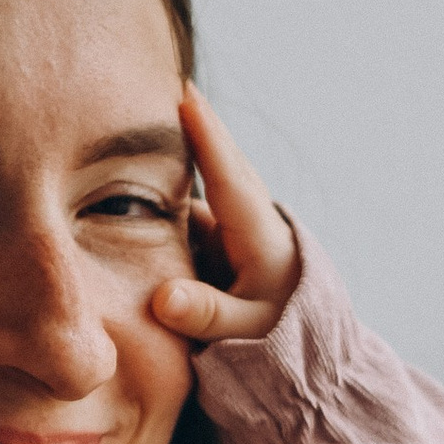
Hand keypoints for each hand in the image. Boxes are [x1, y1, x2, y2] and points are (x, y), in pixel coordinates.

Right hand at [151, 86, 302, 345]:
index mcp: (262, 237)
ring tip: (132, 124)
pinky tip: (131, 186)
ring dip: (171, 168)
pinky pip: (192, 216)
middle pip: (216, 167)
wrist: (313, 363)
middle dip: (192, 128)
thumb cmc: (285, 347)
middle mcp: (251, 225)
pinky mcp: (224, 250)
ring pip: (199, 193)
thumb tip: (163, 298)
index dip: (206, 135)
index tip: (184, 94)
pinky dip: (167, 203)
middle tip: (165, 80)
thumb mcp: (248, 335)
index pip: (228, 175)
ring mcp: (237, 234)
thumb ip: (207, 315)